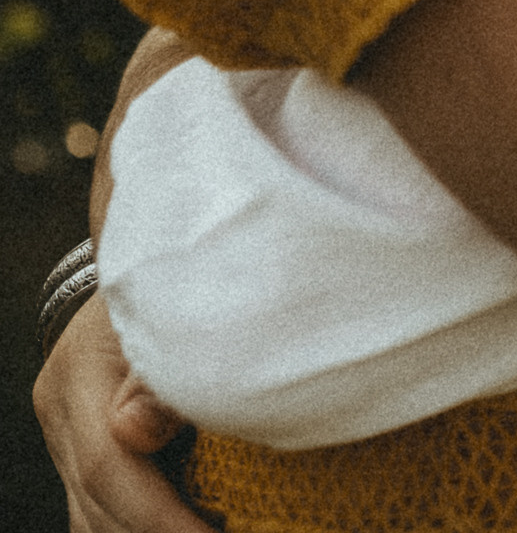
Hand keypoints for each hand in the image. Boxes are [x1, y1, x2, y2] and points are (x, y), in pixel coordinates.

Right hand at [32, 288, 200, 532]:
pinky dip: (140, 523)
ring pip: (92, 517)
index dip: (160, 518)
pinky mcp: (78, 449)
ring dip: (146, 532)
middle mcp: (59, 409)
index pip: (108, 466)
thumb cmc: (175, 275)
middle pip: (98, 504)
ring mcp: (63, 434)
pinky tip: (184, 523)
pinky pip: (100, 508)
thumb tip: (133, 430)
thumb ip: (158, 367)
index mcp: (78, 373)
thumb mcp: (171, 306)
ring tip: (208, 527)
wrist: (147, 258)